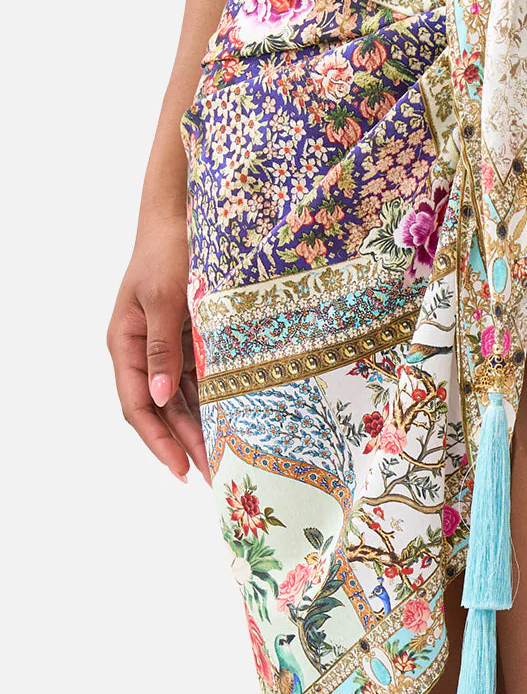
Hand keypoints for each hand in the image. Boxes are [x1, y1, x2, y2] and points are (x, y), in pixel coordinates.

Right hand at [107, 210, 210, 484]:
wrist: (184, 216)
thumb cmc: (169, 250)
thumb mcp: (166, 297)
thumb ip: (163, 347)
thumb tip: (162, 396)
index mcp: (125, 344)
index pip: (138, 404)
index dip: (158, 440)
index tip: (181, 469)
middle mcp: (144, 352)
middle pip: (163, 410)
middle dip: (186, 445)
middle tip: (214, 477)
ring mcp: (168, 348)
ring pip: (183, 401)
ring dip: (202, 430)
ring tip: (227, 461)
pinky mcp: (191, 342)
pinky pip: (201, 382)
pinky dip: (216, 404)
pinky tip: (235, 425)